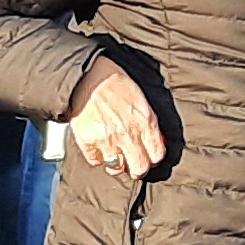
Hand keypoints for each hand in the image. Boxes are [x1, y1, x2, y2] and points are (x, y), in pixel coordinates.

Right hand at [65, 54, 164, 177]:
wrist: (89, 76)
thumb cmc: (116, 83)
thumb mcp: (141, 101)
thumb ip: (149, 123)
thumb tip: (155, 141)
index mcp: (145, 122)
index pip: (156, 155)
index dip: (152, 157)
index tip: (148, 156)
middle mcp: (128, 134)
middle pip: (138, 168)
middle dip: (137, 167)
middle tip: (132, 162)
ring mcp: (107, 140)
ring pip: (116, 168)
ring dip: (116, 163)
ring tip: (113, 154)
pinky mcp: (88, 142)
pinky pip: (95, 161)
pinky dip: (97, 156)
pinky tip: (97, 146)